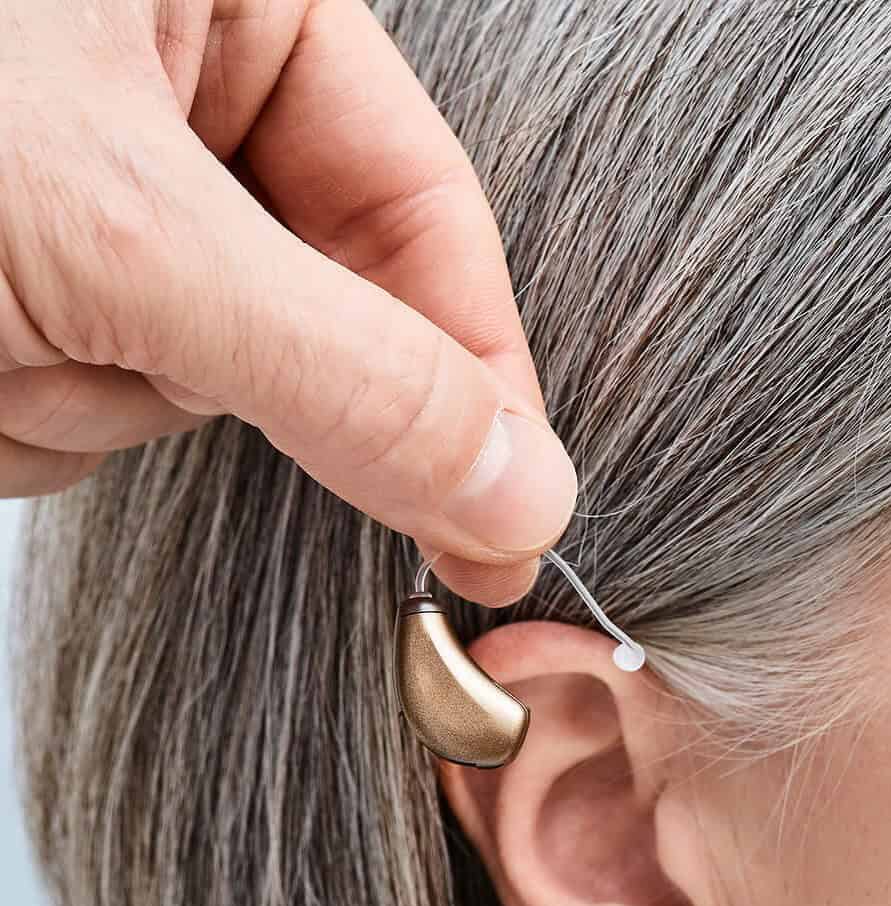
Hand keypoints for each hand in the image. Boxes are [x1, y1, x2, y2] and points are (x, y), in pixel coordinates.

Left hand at [0, 0, 577, 604]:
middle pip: (311, 313)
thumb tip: (524, 489)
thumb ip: (348, 372)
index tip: (512, 525)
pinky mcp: (19, 284)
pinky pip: (85, 407)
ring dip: (83, 393)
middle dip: (206, 367)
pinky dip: (15, 410)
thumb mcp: (115, 230)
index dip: (476, 378)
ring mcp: (88, 190)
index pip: (424, 212)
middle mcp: (167, 81)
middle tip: (99, 338)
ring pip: (187, 381)